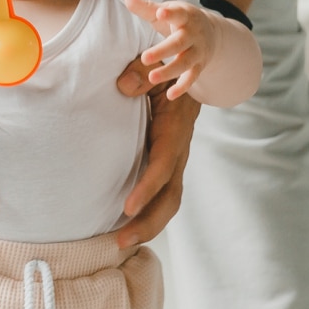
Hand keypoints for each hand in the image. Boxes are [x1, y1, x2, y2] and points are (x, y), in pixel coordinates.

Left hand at [114, 56, 200, 247]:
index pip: (163, 164)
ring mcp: (175, 160)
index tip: (127, 207)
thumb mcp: (155, 65)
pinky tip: (125, 226)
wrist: (187, 72)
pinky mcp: (167, 163)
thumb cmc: (165, 70)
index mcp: (175, 128)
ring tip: (120, 243)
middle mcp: (178, 150)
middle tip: (121, 240)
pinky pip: (161, 193)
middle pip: (171, 195)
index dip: (147, 187)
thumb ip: (141, 72)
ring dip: (148, 224)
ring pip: (169, 200)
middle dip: (149, 221)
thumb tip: (124, 85)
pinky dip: (147, 213)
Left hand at [125, 0, 218, 99]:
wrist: (212, 32)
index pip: (178, 14)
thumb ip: (146, 7)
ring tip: (152, 77)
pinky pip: (192, 78)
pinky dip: (182, 87)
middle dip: (163, 51)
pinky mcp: (199, 66)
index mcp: (185, 16)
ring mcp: (198, 51)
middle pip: (179, 43)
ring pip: (185, 63)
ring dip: (170, 71)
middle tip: (145, 58)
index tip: (160, 12)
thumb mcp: (166, 10)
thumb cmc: (180, 19)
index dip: (170, 13)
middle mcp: (193, 34)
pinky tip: (170, 94)